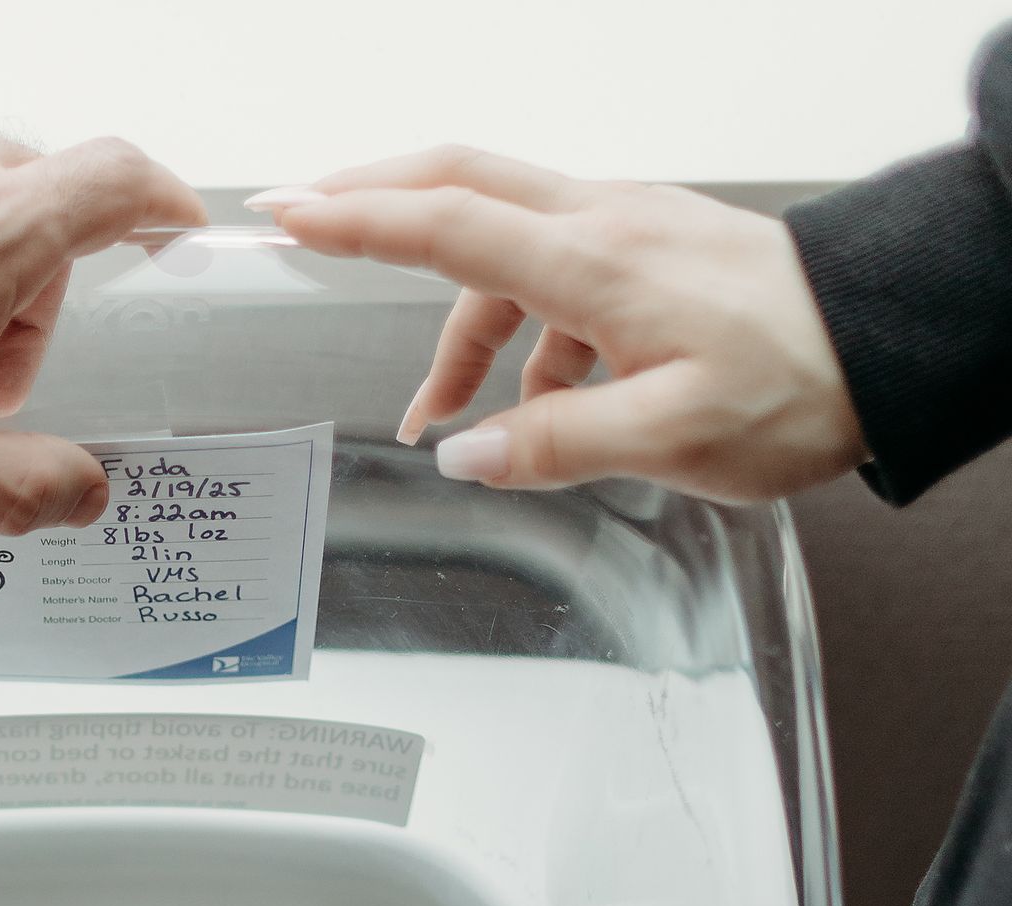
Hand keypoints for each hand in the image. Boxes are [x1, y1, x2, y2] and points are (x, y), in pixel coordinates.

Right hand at [260, 152, 863, 500]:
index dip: (358, 220)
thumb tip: (468, 456)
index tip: (287, 215)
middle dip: (374, 202)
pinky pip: (554, 278)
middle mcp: (602, 226)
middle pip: (461, 185)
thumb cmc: (795, 383)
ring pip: (505, 248)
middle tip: (305, 222)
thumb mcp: (674, 435)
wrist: (883, 341)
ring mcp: (626, 232)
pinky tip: (535, 409)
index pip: (448, 223)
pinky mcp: (648, 254)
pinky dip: (521, 337)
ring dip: (458, 324)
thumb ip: (560, 444)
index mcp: (593, 263)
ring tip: (439, 414)